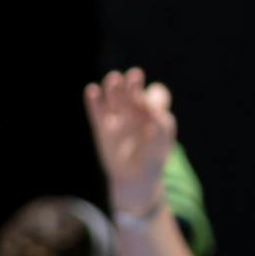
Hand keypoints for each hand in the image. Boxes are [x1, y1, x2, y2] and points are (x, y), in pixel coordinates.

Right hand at [84, 67, 176, 216]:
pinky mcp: (102, 128)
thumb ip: (161, 125)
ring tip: (113, 79)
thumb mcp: (163, 142)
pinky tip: (91, 90)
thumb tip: (151, 112)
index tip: (152, 111)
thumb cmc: (153, 158)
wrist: (135, 178)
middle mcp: (135, 109)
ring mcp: (117, 117)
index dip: (154, 98)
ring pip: (114, 96)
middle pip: (133, 90)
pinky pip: (96, 111)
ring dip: (114, 86)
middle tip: (134, 77)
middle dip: (133, 84)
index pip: (156, 95)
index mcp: (155, 110)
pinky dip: (93, 100)